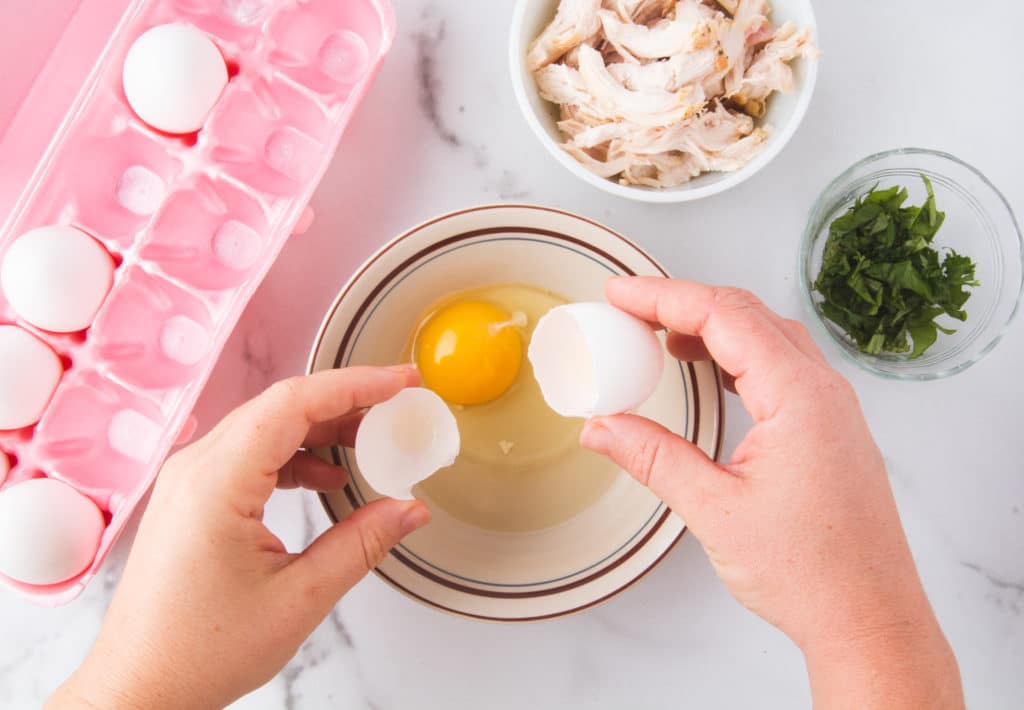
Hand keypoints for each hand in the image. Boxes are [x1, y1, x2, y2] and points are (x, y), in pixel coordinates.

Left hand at [50, 366, 429, 709]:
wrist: (140, 686)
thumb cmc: (200, 651)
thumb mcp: (299, 599)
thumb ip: (361, 544)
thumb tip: (410, 509)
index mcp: (217, 483)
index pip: (294, 403)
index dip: (354, 384)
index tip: (400, 381)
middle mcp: (196, 468)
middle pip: (281, 407)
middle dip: (345, 401)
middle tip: (397, 406)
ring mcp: (189, 481)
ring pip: (266, 427)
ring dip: (321, 428)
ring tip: (372, 441)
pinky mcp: (192, 498)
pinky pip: (250, 455)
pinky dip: (296, 455)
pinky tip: (327, 477)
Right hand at [581, 277, 962, 708]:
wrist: (869, 619)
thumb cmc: (811, 574)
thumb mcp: (714, 511)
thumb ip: (654, 459)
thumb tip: (602, 427)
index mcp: (799, 397)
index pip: (724, 315)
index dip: (664, 297)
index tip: (621, 294)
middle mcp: (824, 391)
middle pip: (748, 313)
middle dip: (684, 301)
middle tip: (631, 308)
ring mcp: (833, 408)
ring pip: (769, 336)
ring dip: (714, 325)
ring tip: (662, 335)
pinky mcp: (831, 429)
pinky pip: (783, 366)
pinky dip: (739, 353)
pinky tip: (712, 371)